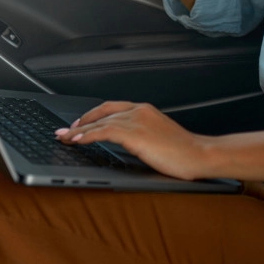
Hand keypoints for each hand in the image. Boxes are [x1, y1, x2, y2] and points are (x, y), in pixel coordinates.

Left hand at [54, 101, 209, 180]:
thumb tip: (125, 145)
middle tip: (64, 131)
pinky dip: (87, 136)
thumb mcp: (159, 140)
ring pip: (99, 122)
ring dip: (78, 130)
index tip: (79, 124)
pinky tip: (77, 141)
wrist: (200, 155)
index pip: (112, 108)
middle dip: (80, 121)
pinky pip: (103, 131)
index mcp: (145, 110)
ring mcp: (136, 120)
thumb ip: (142, 137)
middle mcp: (139, 111)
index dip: (92, 115)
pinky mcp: (134, 133)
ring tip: (63, 138)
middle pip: (101, 111)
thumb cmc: (184, 153)